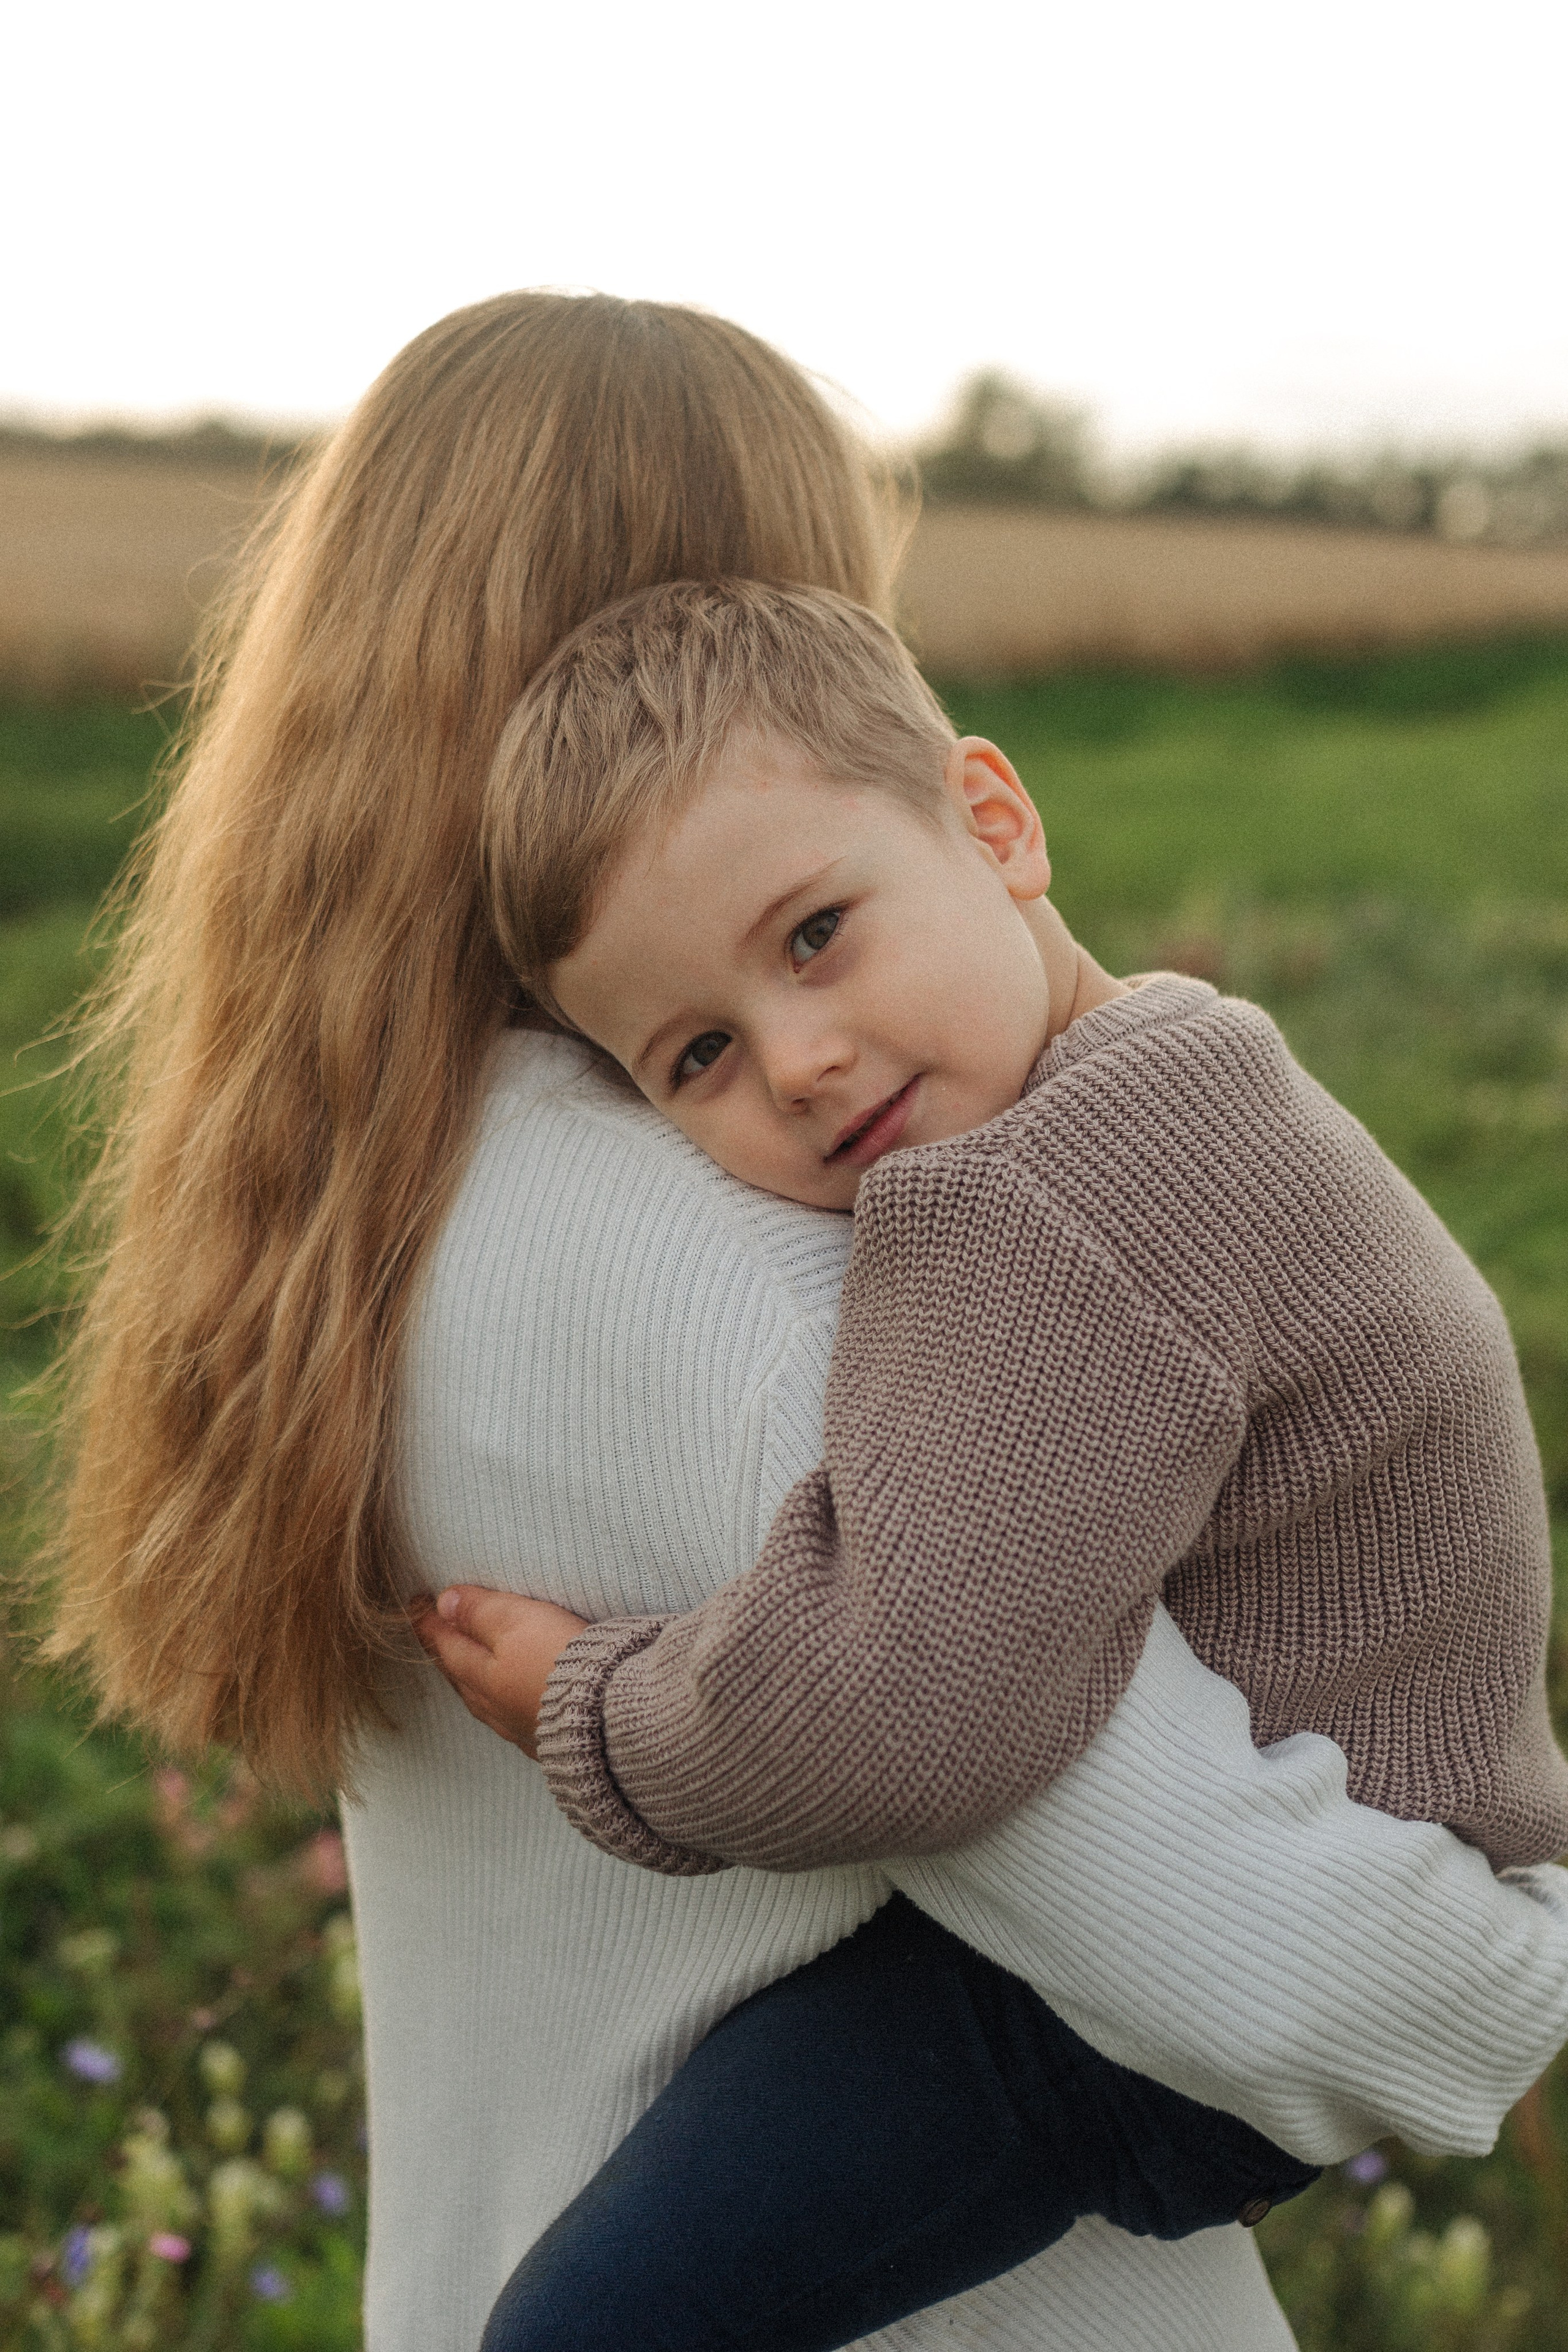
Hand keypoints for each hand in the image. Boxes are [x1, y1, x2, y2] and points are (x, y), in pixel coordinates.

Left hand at [409, 1586, 587, 1757]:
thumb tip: (443, 1603)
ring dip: (470, 1681)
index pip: (445, 1644)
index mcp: (481, 1674)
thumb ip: (479, 1612)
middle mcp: (494, 1705)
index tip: (415, 1604)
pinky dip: (500, 1704)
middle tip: (433, 1633)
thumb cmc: (561, 1659)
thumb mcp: (517, 1622)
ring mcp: (520, 1726)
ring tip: (465, 1666)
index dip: (429, 1622)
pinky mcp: (548, 1739)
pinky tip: (509, 1704)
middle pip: (460, 1675)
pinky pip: (511, 1719)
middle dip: (446, 1652)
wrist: (609, 1713)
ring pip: (482, 1701)